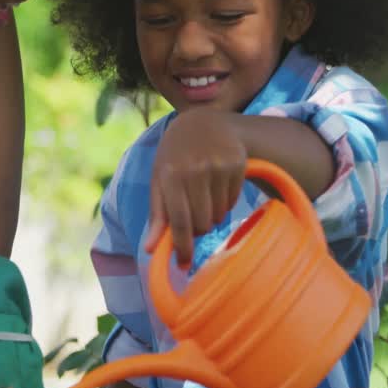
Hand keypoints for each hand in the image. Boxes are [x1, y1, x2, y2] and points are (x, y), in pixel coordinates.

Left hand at [144, 106, 247, 266]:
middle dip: (197, 228)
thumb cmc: (175, 155)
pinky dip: (224, 202)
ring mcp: (218, 167)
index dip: (182, 247)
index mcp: (170, 175)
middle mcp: (194, 171)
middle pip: (202, 224)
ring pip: (219, 216)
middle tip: (193, 215)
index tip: (183, 265)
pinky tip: (216, 184)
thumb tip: (150, 249)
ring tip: (203, 194)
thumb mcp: (159, 179)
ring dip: (211, 215)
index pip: (179, 222)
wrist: (203, 121)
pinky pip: (232, 202)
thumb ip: (156, 214)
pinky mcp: (237, 165)